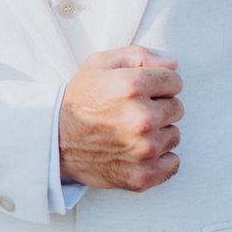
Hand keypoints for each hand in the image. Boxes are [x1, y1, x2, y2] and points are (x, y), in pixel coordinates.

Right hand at [59, 46, 182, 191]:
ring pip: (174, 136)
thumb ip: (139, 56)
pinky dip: (160, 159)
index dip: (158, 84)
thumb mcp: (100, 64)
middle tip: (132, 112)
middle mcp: (142, 117)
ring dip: (158, 133)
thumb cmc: (79, 99)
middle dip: (159, 107)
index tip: (141, 92)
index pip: (174, 81)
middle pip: (177, 108)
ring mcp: (144, 149)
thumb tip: (174, 64)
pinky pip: (173, 164)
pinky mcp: (143, 175)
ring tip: (130, 132)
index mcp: (133, 85)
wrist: (54, 140)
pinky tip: (137, 151)